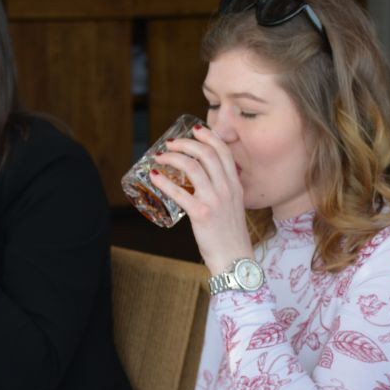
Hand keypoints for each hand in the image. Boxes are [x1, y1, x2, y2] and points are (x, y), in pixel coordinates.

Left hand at [149, 127, 253, 274]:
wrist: (234, 259)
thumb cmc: (230, 235)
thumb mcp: (234, 206)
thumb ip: (224, 190)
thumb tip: (205, 179)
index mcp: (235, 185)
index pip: (223, 151)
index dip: (208, 136)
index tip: (195, 130)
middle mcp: (227, 188)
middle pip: (206, 153)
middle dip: (185, 143)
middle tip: (170, 144)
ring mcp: (215, 200)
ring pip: (192, 166)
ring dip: (172, 157)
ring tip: (160, 158)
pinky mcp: (201, 214)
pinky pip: (179, 192)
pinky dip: (163, 182)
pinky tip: (154, 177)